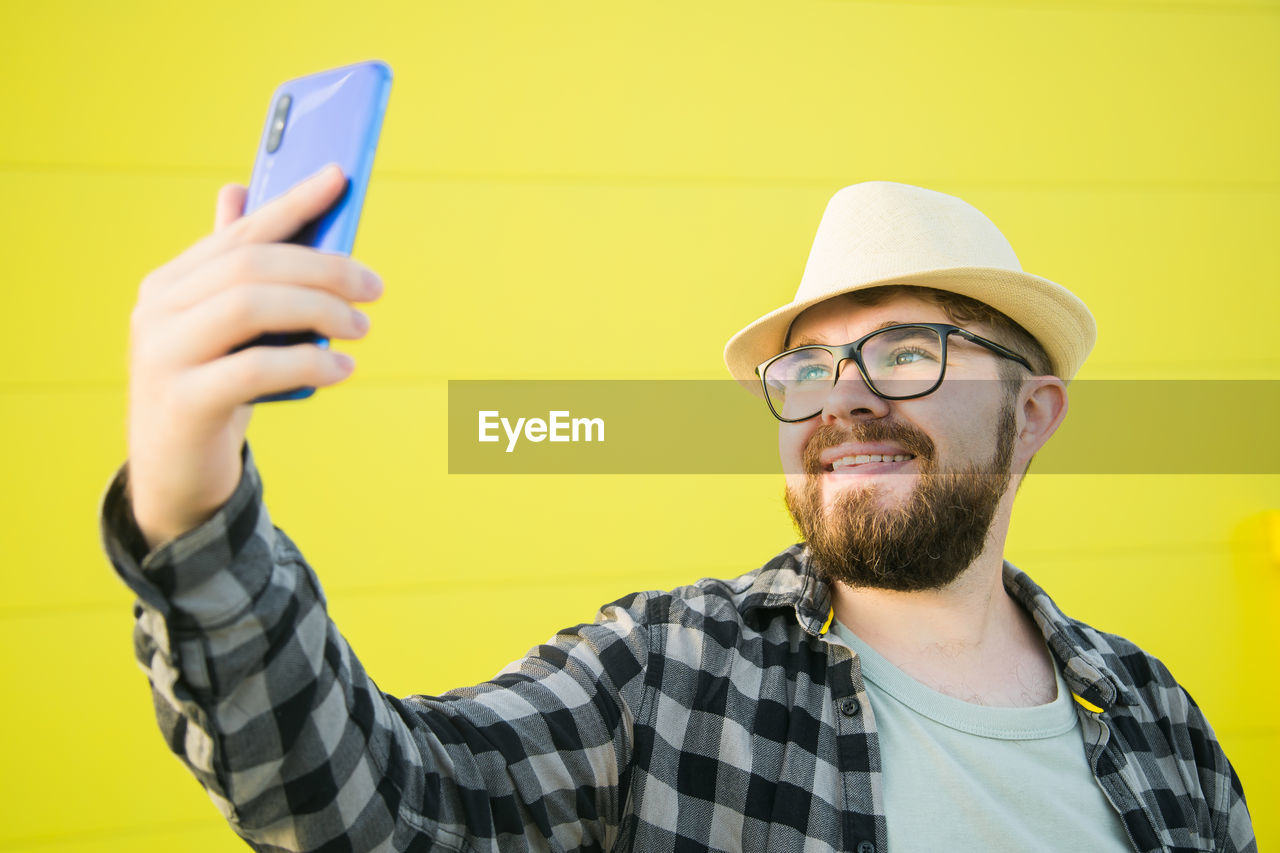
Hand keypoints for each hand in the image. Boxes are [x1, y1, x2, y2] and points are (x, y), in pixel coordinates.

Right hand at [125, 164, 382, 550]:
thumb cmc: (212, 390)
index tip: (339, 175)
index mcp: (171, 284)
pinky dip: (308, 362)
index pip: (241, 232)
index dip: (292, 202)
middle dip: (323, 268)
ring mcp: (164, 355)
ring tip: (361, 326)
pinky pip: (254, 368)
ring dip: (320, 309)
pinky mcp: (183, 402)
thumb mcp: (224, 330)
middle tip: (373, 287)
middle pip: (251, 266)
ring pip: (250, 306)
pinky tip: (343, 368)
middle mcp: (159, 310)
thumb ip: (234, 272)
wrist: (174, 474)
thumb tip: (240, 193)